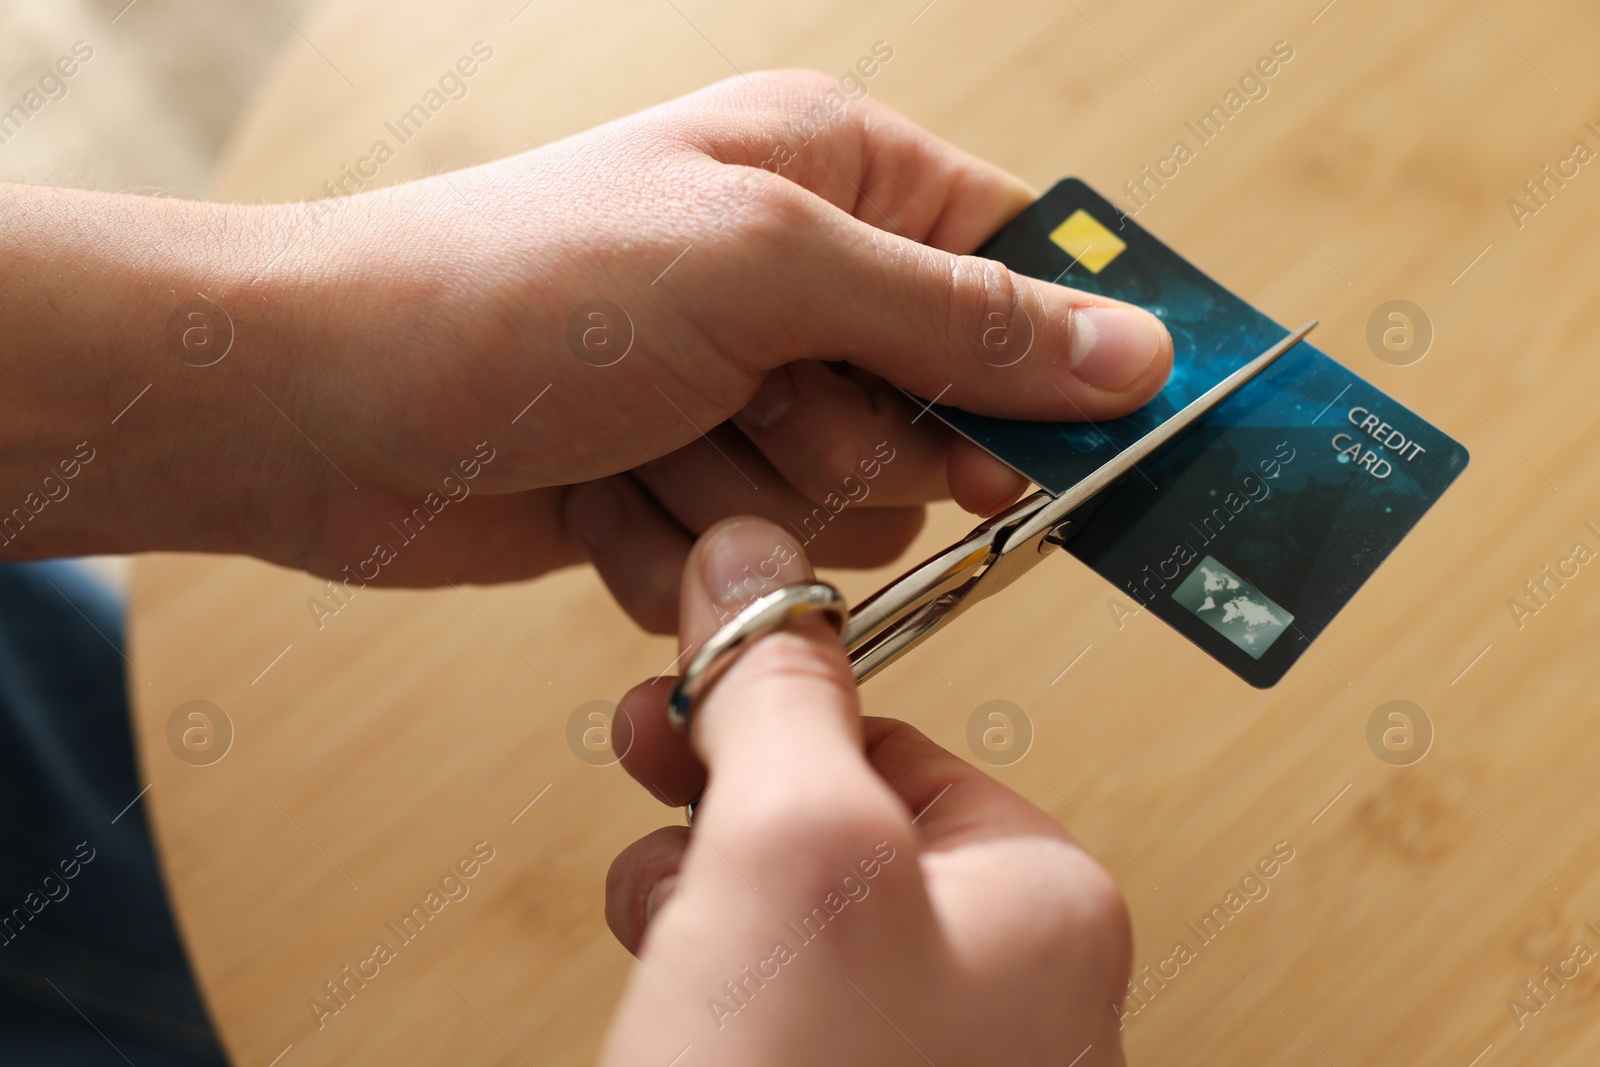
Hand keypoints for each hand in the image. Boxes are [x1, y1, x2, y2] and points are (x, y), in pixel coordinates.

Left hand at [0, 71, 1169, 631]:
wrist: (323, 407)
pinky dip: (686, 548)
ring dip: (760, 501)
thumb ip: (959, 318)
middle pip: (953, 410)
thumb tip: (1134, 349)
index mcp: (838, 174)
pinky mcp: (690, 491)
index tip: (1098, 439)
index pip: (1021, 264)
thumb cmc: (526, 291)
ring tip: (656, 440)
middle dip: (863, 442)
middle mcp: (799, 280)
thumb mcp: (767, 271)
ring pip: (861, 506)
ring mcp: (741, 394)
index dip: (1060, 354)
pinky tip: (601, 492)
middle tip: (776, 411)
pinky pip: (766, 561)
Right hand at [600, 518, 1131, 1065]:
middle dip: (722, 807)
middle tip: (653, 789)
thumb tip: (755, 568)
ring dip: (700, 899)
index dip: (770, 706)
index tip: (687, 694)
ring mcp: (926, 1047)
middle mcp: (1002, 982)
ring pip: (791, 915)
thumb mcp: (792, 854)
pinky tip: (669, 993)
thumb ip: (779, 693)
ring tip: (663, 936)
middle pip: (835, 821)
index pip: (894, 738)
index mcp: (1039, 904)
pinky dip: (706, 979)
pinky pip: (774, 999)